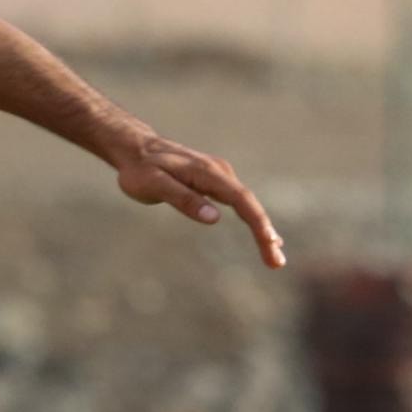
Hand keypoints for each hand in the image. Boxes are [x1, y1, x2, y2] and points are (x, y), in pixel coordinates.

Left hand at [108, 131, 285, 267]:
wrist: (135, 148)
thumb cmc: (140, 169)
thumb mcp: (153, 185)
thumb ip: (183, 199)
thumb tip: (214, 218)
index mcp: (207, 172)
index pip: (241, 199)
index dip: (257, 222)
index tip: (269, 242)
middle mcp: (219, 172)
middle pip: (250, 205)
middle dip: (266, 234)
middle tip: (277, 263)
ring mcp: (219, 176)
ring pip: (248, 205)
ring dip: (263, 230)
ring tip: (275, 258)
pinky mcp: (215, 181)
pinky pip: (240, 203)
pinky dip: (254, 221)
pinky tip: (265, 237)